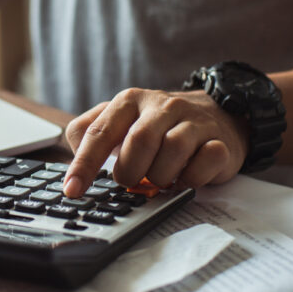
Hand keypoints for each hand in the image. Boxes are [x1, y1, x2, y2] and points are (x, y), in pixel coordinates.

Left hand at [63, 88, 249, 197]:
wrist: (218, 114)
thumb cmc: (158, 126)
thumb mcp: (121, 121)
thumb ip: (90, 135)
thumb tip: (73, 163)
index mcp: (129, 101)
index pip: (99, 132)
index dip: (84, 164)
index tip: (73, 190)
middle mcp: (161, 106)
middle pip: (138, 142)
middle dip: (130, 171)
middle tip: (131, 181)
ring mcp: (193, 121)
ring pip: (172, 151)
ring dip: (161, 176)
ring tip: (159, 179)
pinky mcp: (219, 141)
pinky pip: (205, 162)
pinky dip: (192, 178)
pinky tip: (186, 178)